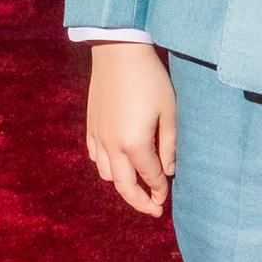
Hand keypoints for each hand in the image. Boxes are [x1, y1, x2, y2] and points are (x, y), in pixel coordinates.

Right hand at [85, 43, 177, 217]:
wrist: (119, 52)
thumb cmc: (150, 80)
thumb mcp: (169, 111)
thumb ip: (169, 145)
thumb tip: (170, 171)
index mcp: (135, 144)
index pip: (151, 177)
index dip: (161, 190)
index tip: (167, 198)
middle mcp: (113, 146)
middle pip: (125, 187)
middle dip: (139, 202)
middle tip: (153, 210)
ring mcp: (99, 137)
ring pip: (107, 175)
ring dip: (123, 186)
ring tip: (137, 186)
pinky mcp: (91, 127)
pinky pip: (96, 158)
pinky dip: (107, 168)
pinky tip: (118, 164)